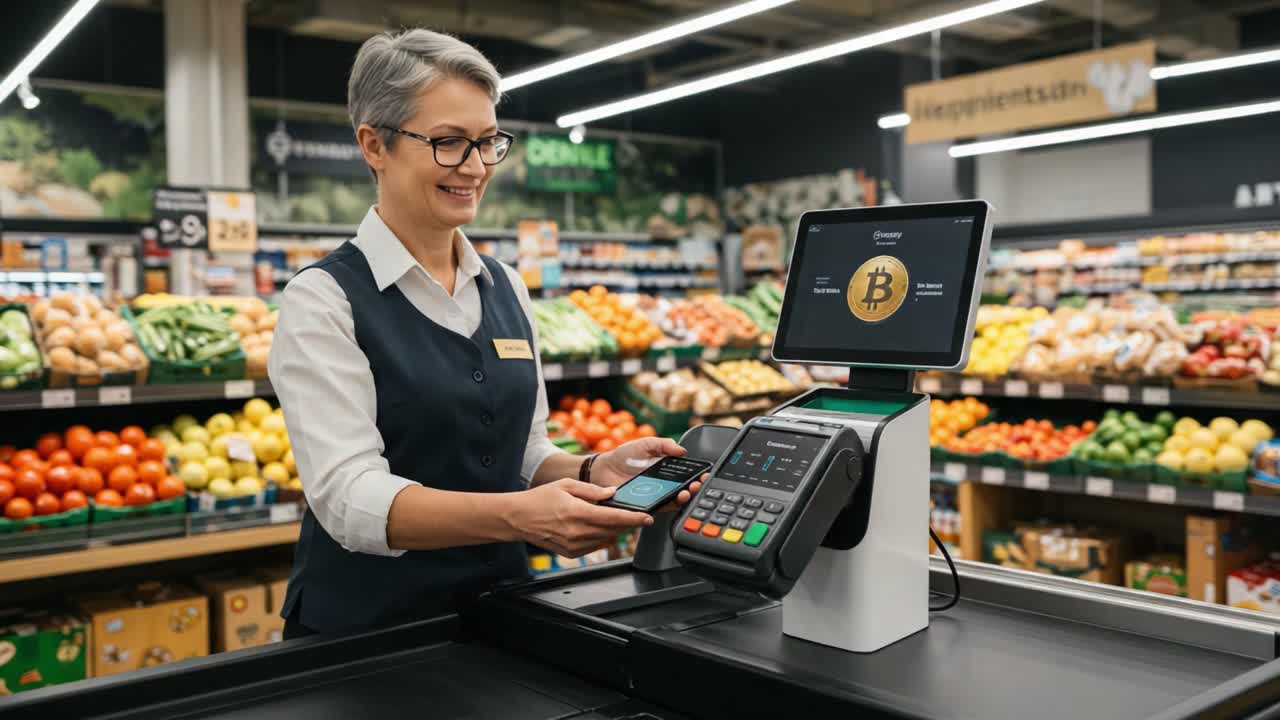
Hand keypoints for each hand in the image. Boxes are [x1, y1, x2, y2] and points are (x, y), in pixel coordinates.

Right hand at [510, 479, 652, 557]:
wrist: (518, 518)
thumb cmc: (540, 499)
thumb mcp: (566, 485)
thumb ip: (591, 490)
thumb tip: (612, 493)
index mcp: (577, 512)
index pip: (613, 517)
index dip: (634, 518)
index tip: (648, 518)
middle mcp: (577, 532)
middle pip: (613, 530)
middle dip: (627, 523)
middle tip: (635, 515)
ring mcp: (574, 545)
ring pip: (605, 539)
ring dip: (613, 530)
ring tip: (611, 518)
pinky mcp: (571, 553)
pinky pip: (594, 546)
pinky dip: (600, 536)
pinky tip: (594, 526)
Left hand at [593, 437, 703, 509]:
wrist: (603, 469)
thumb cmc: (623, 456)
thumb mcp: (646, 444)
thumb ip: (664, 444)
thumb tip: (682, 450)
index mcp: (667, 470)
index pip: (687, 475)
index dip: (697, 476)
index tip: (703, 476)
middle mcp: (664, 485)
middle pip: (685, 490)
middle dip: (694, 489)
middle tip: (696, 485)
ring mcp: (656, 496)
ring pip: (675, 501)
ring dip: (683, 499)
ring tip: (685, 493)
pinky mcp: (646, 506)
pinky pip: (659, 509)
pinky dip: (666, 506)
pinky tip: (670, 501)